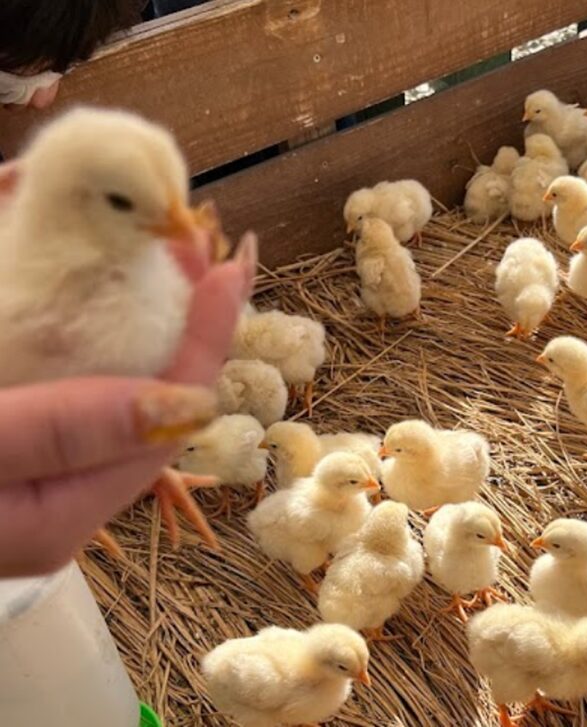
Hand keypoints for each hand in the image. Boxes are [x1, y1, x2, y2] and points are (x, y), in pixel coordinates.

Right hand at [0, 230, 256, 576]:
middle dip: (177, 318)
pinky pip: (59, 386)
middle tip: (189, 242)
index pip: (171, 411)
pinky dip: (75, 330)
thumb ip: (68, 427)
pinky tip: (80, 291)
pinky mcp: (4, 447)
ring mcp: (29, 475)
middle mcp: (59, 500)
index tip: (228, 260)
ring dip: (133, 319)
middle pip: (150, 398)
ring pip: (107, 388)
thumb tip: (194, 402)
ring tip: (153, 254)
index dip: (208, 334)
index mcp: (60, 512)